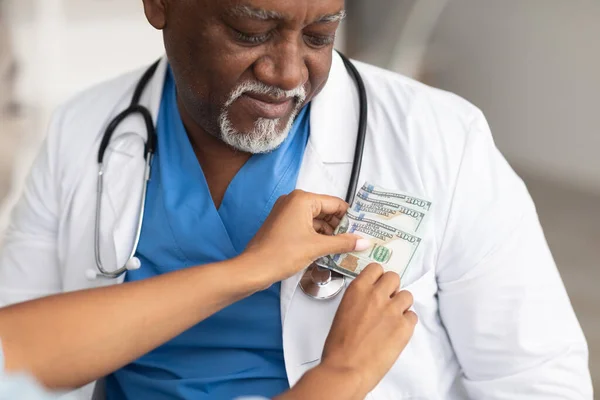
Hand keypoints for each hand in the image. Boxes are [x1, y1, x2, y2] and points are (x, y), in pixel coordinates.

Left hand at [243, 190, 368, 283]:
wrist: (254, 269)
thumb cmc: (281, 253)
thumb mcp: (317, 247)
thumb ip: (343, 242)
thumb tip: (363, 241)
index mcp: (302, 199)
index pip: (335, 203)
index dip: (350, 217)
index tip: (363, 228)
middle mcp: (294, 201)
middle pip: (326, 211)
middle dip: (340, 226)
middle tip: (356, 240)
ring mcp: (287, 213)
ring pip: (316, 220)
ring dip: (329, 233)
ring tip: (345, 248)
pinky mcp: (283, 225)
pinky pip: (306, 227)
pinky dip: (317, 237)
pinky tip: (328, 250)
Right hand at [321, 263, 417, 395]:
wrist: (346, 369)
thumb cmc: (339, 346)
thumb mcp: (343, 312)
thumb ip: (359, 300)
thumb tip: (370, 301)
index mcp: (357, 289)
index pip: (376, 269)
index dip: (378, 278)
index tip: (378, 285)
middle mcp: (376, 295)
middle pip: (394, 277)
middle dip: (392, 289)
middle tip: (387, 302)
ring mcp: (392, 310)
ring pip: (407, 295)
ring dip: (401, 305)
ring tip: (392, 319)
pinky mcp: (404, 326)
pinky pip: (413, 316)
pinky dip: (407, 323)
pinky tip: (396, 333)